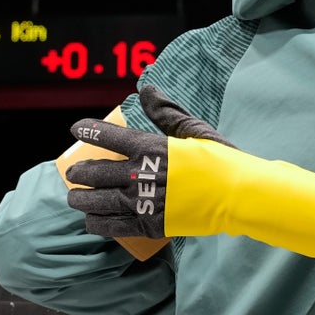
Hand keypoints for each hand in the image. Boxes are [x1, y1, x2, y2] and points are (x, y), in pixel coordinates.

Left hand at [65, 85, 231, 237]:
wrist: (239, 195)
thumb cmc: (220, 159)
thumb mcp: (195, 130)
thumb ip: (166, 112)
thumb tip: (146, 88)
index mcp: (151, 147)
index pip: (108, 135)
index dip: (89, 130)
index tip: (76, 128)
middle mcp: (141, 174)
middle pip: (95, 173)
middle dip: (80, 172)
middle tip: (75, 173)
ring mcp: (143, 202)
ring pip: (97, 202)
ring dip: (81, 199)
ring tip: (76, 198)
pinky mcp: (149, 225)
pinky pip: (112, 226)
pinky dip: (97, 222)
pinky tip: (91, 220)